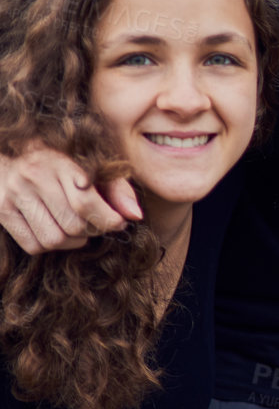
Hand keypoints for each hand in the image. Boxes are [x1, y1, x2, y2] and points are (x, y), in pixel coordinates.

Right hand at [0, 145, 139, 252]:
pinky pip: (34, 246)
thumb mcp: (88, 168)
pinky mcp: (2, 212)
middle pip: (74, 224)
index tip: (118, 223)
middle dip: (92, 231)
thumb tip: (135, 216)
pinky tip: (56, 231)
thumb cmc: (56, 166)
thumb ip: (117, 189)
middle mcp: (33, 177)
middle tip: (95, 225)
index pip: (86, 201)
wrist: (6, 163)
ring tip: (77, 230)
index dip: (108, 219)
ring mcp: (14, 195)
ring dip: (73, 242)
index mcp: (58, 162)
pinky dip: (51, 246)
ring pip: (55, 239)